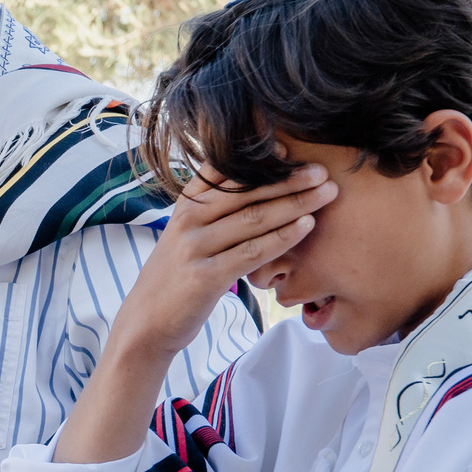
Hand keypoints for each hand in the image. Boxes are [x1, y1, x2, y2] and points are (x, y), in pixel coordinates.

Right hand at [113, 166, 335, 361]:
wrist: (146, 323)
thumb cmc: (176, 278)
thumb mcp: (185, 235)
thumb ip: (211, 210)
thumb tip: (250, 187)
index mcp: (185, 205)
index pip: (224, 171)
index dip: (257, 158)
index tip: (288, 148)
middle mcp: (188, 220)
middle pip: (246, 191)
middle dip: (286, 179)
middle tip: (320, 170)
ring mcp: (195, 247)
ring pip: (254, 218)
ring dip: (294, 203)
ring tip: (326, 193)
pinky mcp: (205, 277)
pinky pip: (252, 252)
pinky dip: (283, 237)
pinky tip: (306, 226)